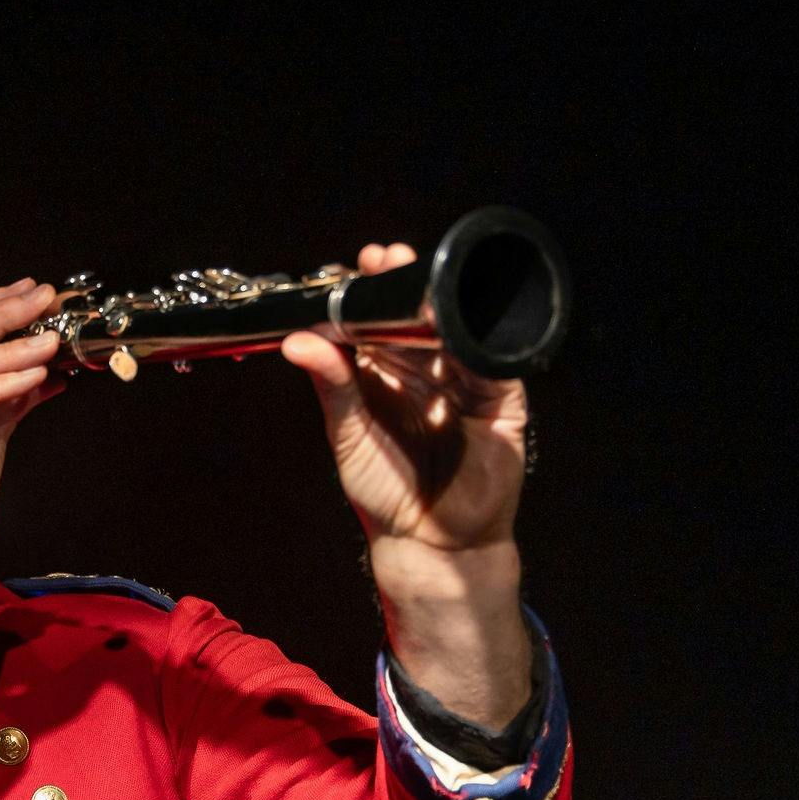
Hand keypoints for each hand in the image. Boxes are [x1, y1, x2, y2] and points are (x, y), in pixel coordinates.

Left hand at [281, 243, 527, 552]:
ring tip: (423, 279)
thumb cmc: (384, 491)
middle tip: (387, 258)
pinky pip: (495, 360)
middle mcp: (424, 369)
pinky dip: (481, 338)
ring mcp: (464, 380)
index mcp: (384, 372)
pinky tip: (464, 320)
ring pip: (457, 328)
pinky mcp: (501, 397)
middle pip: (418, 313)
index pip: (377, 318)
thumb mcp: (349, 435)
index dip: (369, 289)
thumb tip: (297, 341)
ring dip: (441, 301)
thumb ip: (332, 385)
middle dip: (404, 282)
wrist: (432, 541)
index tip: (359, 266)